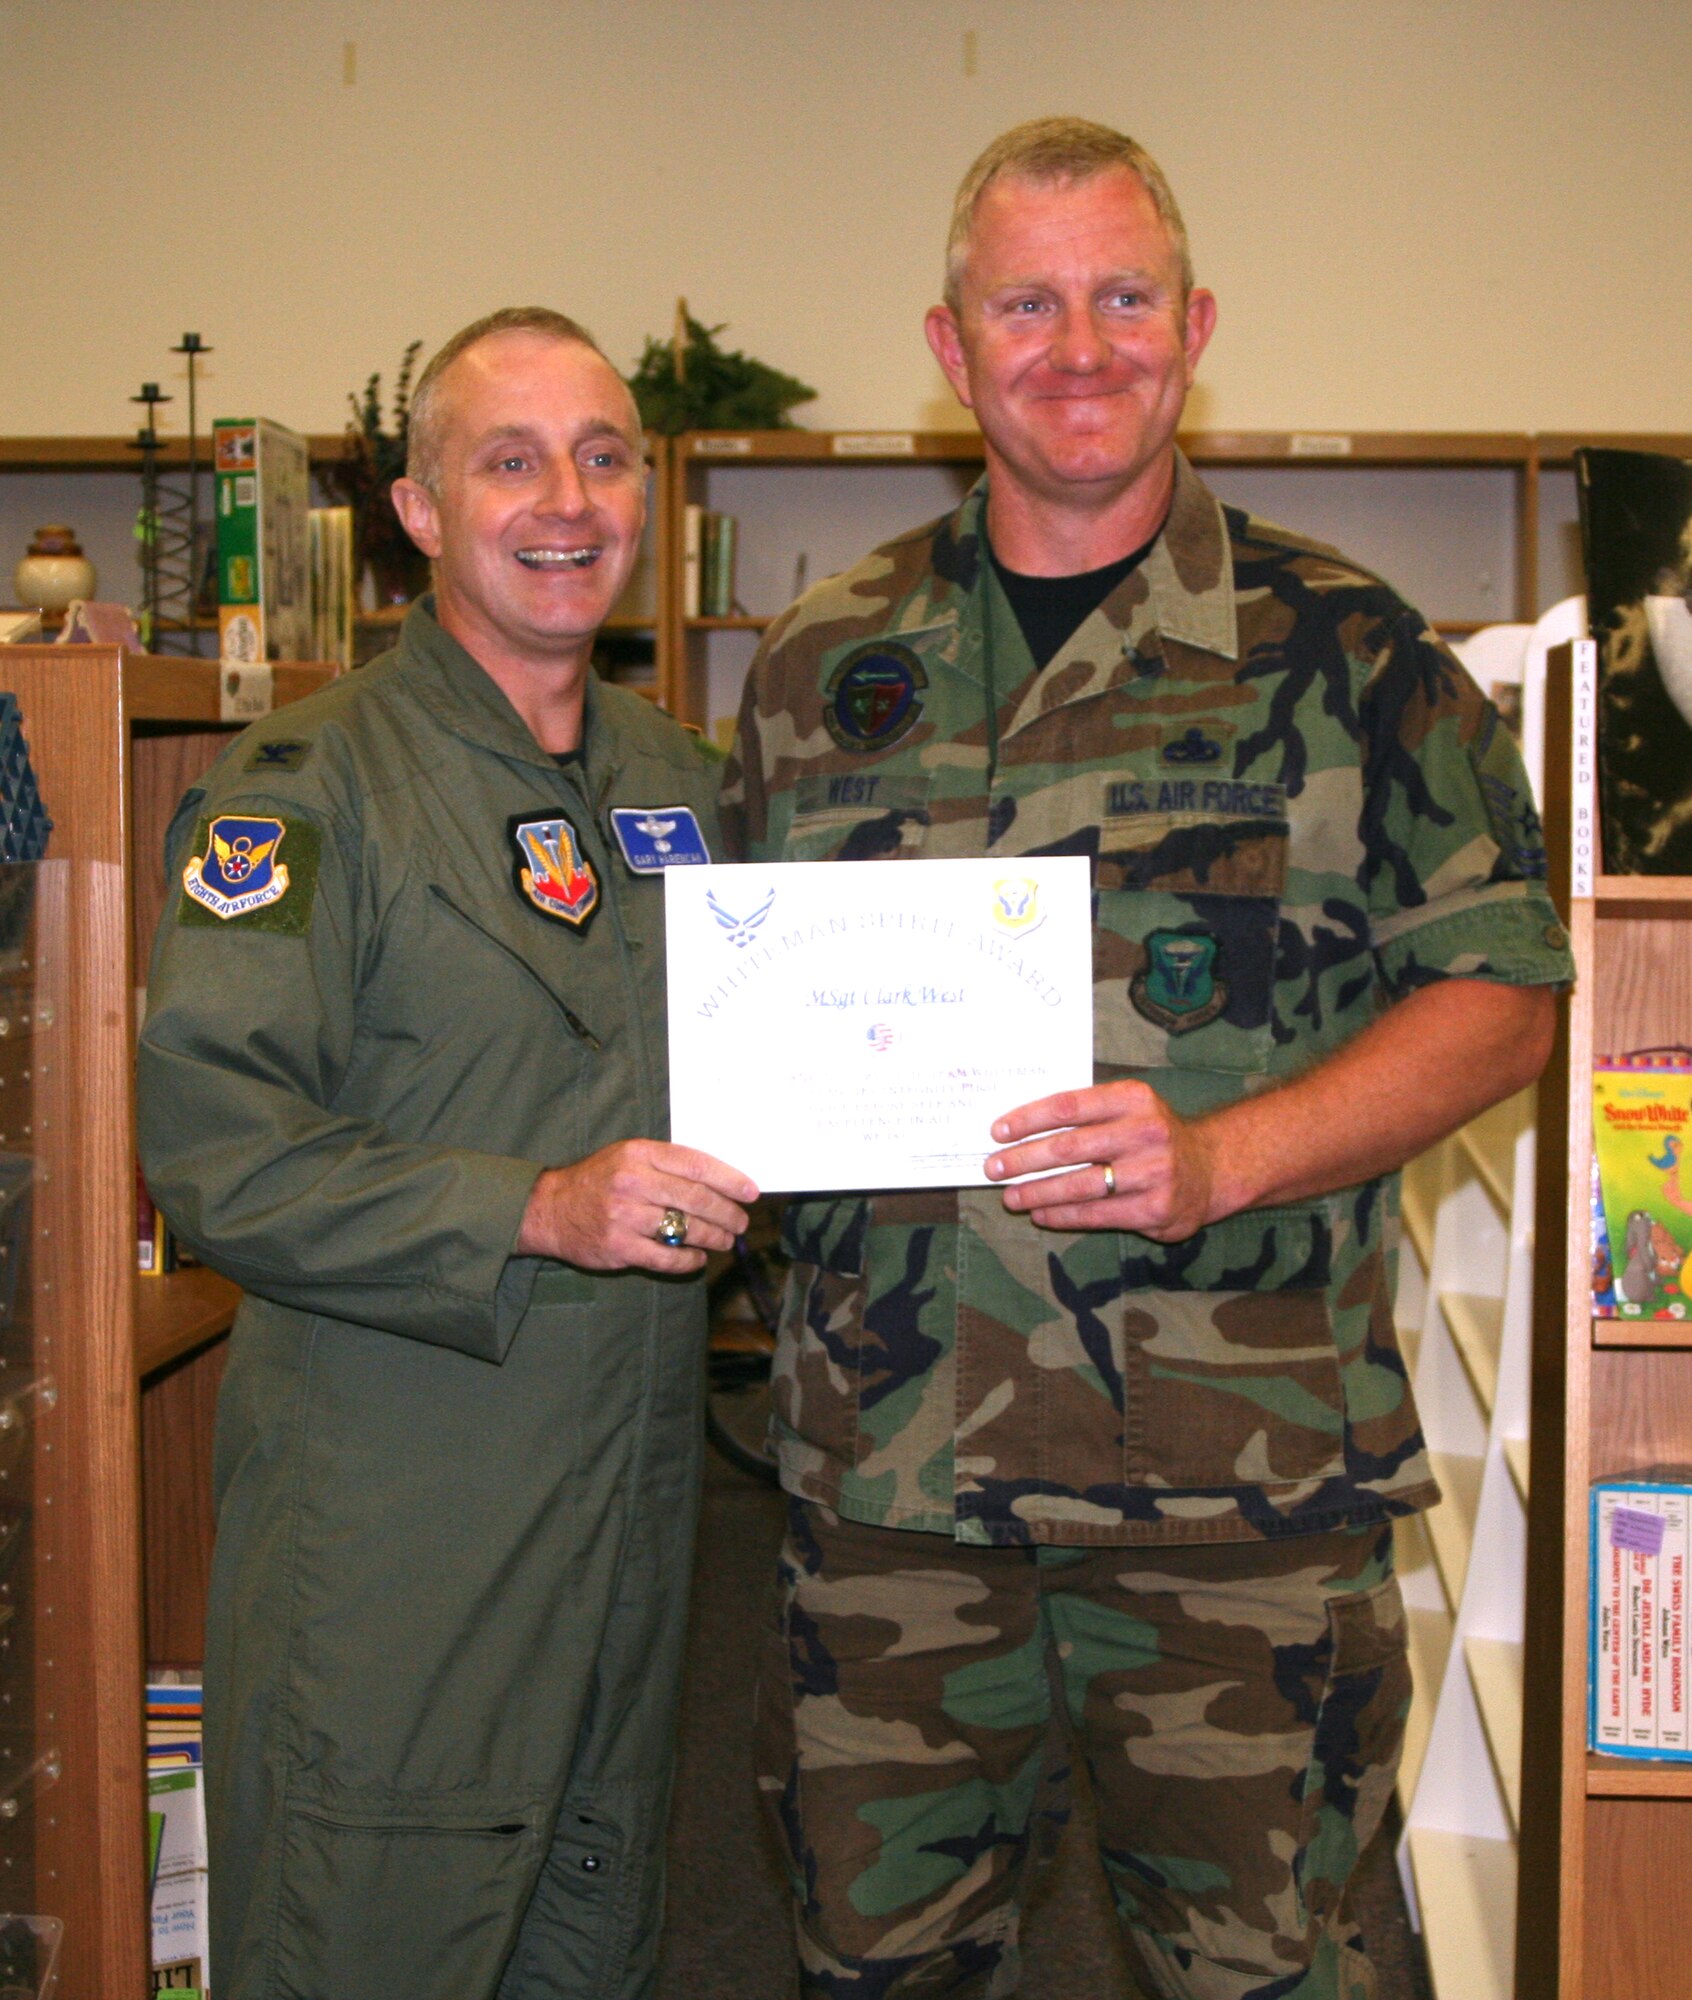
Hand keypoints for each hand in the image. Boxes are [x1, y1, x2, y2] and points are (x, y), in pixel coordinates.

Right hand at [516, 1142, 757, 1275]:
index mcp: (639, 1154)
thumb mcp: (628, 1156)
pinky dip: (688, 1260)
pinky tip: (697, 1258)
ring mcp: (624, 1216)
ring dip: (713, 1237)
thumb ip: (666, 1164)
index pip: (696, 1164)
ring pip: (685, 1229)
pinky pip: (666, 1257)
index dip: (729, 1179)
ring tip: (725, 1241)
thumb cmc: (599, 1180)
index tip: (750, 1192)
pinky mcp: (618, 1247)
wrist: (549, 1208)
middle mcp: (633, 1182)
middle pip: (696, 1198)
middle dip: (727, 1213)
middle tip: (740, 1222)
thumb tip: (720, 1179)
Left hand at [984, 1081, 1216, 1240]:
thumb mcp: (1129, 1108)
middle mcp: (1146, 1132)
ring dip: (1037, 1192)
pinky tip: (1041, 1214)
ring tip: (1010, 1197)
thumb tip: (1020, 1126)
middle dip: (1023, 1159)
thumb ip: (1087, 1112)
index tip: (998, 1131)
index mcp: (1134, 1099)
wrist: (1210, 1170)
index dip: (1028, 1119)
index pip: (1069, 1106)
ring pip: (1079, 1185)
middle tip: (992, 1168)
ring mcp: (1153, 1172)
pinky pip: (1097, 1213)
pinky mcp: (1156, 1208)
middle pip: (1069, 1147)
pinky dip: (1063, 1215)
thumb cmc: (1151, 1135)